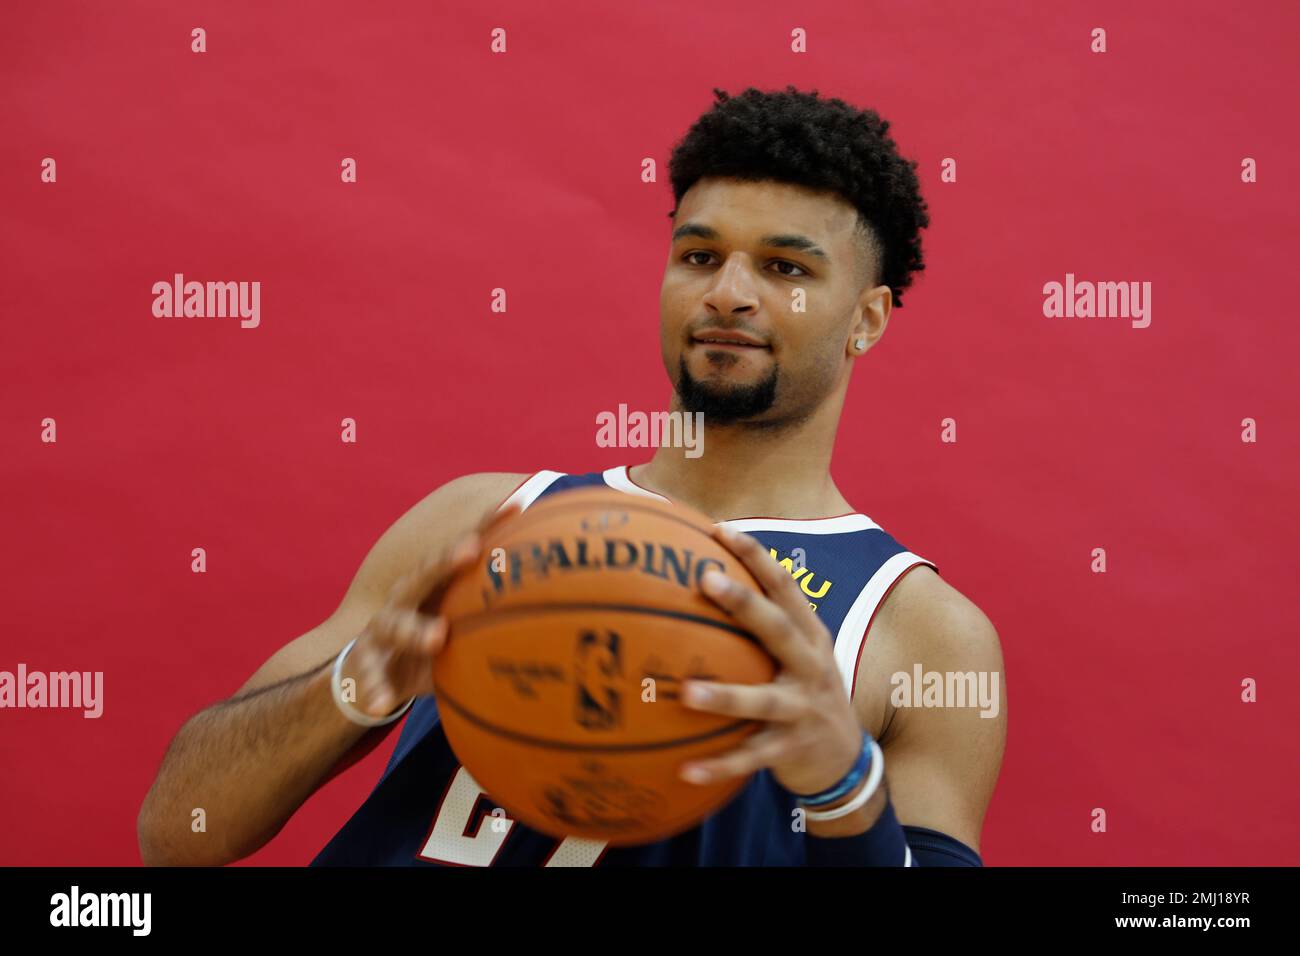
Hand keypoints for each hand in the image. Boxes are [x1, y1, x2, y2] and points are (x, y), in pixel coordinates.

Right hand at [340, 502, 520, 717]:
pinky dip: (376, 689)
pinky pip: (371, 677)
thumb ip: (497, 616)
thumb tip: (565, 616)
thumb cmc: (430, 641)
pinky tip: (383, 703)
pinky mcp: (366, 663)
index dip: (488, 525)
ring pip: (395, 624)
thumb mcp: (459, 625)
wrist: (371, 671)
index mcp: (433, 584)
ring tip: (437, 637)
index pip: (463, 549)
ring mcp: (382, 629)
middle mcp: (405, 597)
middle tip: (471, 550)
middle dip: (446, 559)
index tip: (516, 506)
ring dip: (415, 629)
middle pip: (424, 572)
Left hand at [678, 524, 863, 796]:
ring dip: (724, 696)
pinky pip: (750, 758)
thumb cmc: (802, 691)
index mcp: (809, 637)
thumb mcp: (796, 653)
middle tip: (705, 580)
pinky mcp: (791, 749)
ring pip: (762, 701)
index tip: (720, 529)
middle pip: (778, 629)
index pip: (784, 587)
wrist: (845, 758)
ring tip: (686, 691)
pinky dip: (718, 764)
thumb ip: (759, 624)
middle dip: (744, 602)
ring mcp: (802, 709)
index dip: (756, 555)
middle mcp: (810, 667)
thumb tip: (699, 578)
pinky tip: (684, 770)